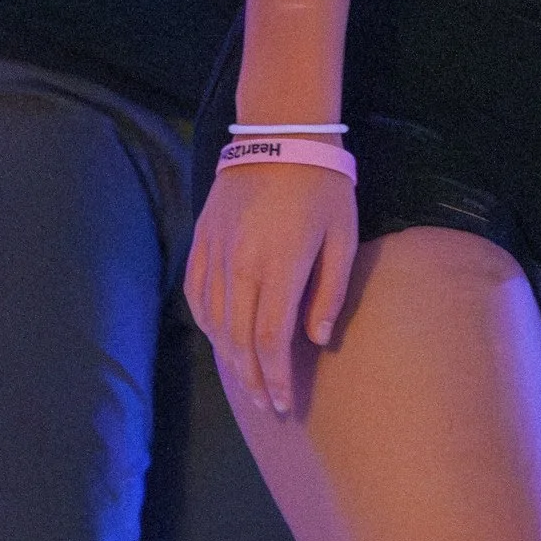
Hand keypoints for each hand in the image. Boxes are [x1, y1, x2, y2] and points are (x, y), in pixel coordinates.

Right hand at [185, 162, 357, 419]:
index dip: (275, 377)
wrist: (279, 135)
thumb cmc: (323, 185)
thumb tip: (316, 340)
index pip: (271, 339)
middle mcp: (240, 264)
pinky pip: (198, 293)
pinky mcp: (202, 240)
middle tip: (265, 406)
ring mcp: (215, 252)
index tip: (283, 403)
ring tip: (246, 384)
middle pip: (239, 339)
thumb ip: (329, 291)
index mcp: (278, 265)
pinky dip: (208, 324)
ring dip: (230, 359)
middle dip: (253, 378)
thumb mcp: (343, 237)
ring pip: (216, 321)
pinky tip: (220, 340)